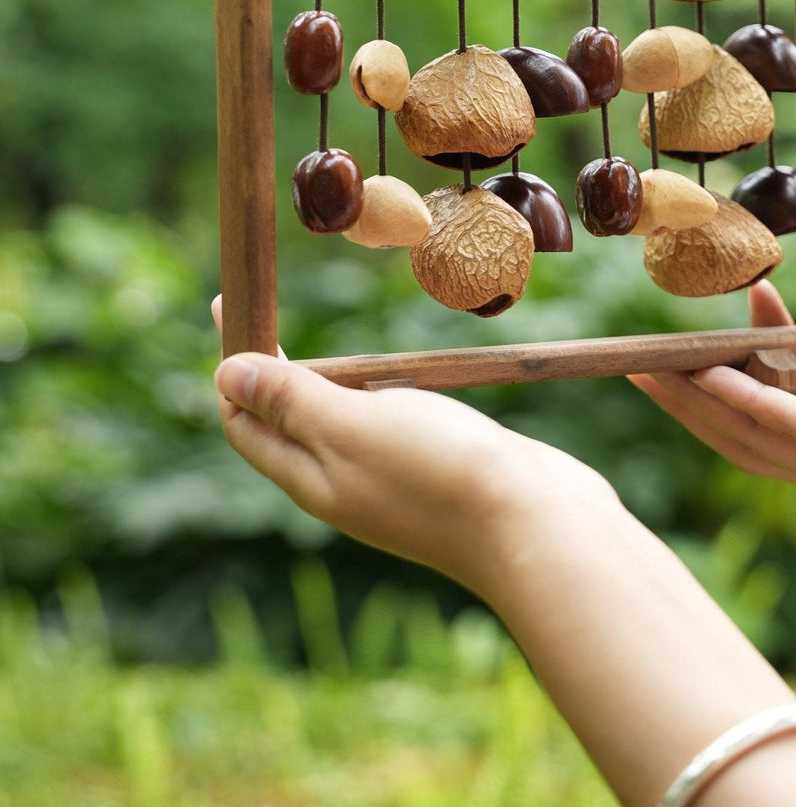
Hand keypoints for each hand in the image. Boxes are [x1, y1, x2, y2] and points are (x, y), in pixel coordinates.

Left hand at [211, 298, 616, 593]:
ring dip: (327, 377)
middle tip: (264, 305)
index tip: (232, 302)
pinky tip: (394, 371)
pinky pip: (390, 421)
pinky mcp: (438, 465)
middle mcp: (345, 481)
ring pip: (341, 421)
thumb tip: (226, 374)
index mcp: (312, 477)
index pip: (246, 422)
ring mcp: (392, 476)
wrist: (537, 526)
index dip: (233, 366)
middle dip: (272, 367)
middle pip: (289, 422)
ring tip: (323, 334)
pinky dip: (378, 388)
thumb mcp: (352, 425)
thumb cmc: (439, 472)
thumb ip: (292, 400)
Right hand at [631, 281, 795, 524]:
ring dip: (702, 406)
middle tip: (640, 363)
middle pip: (753, 432)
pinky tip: (718, 377)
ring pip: (760, 442)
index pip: (787, 396)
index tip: (746, 294)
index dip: (752, 354)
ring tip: (653, 372)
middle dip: (692, 400)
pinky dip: (755, 405)